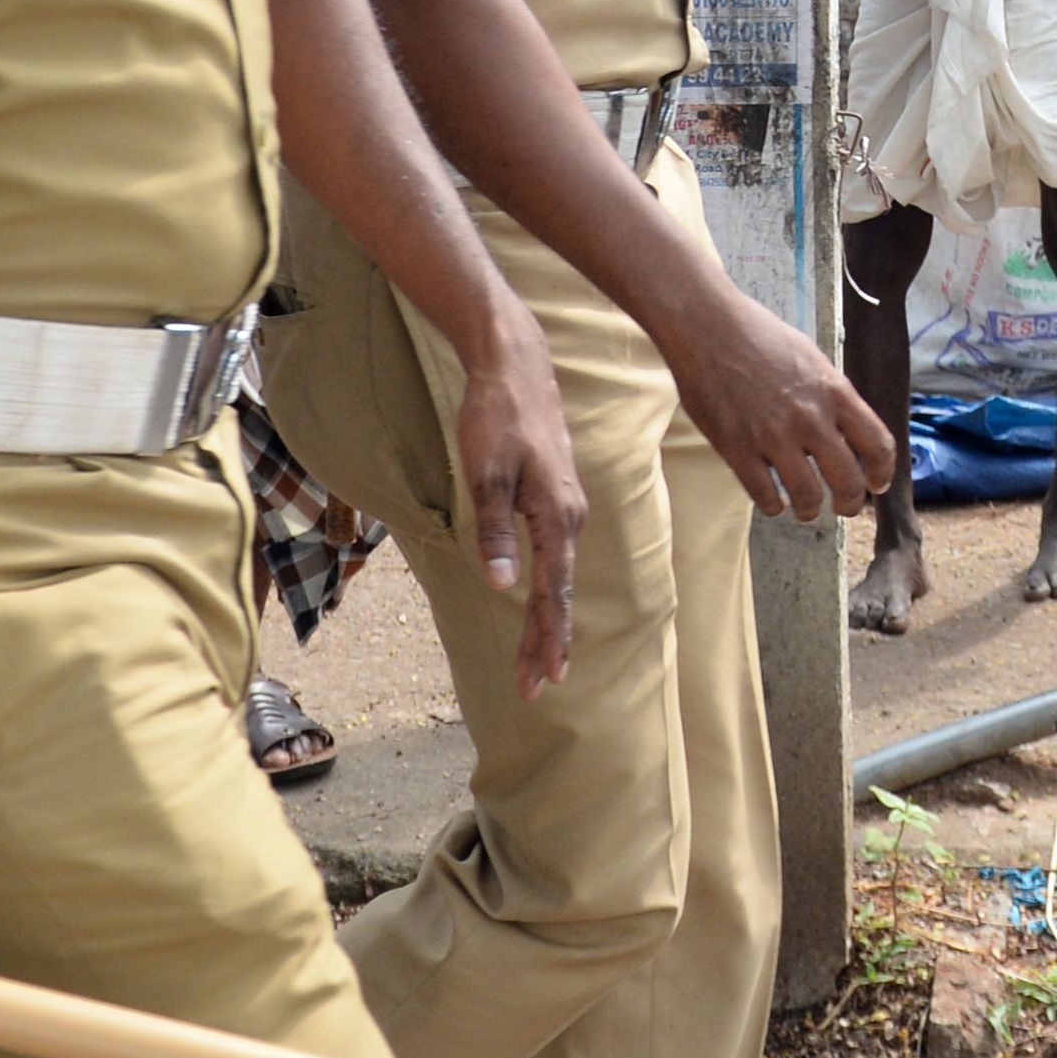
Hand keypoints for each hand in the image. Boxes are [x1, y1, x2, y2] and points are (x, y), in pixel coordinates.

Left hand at [448, 304, 590, 698]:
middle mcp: (570, 516)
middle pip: (560, 593)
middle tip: (535, 690)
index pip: (554, 593)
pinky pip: (556, 556)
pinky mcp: (557, 496)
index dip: (548, 639)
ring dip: (547, 619)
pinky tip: (541, 600)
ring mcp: (567, 506)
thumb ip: (494, 532)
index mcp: (557, 516)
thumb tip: (500, 586)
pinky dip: (549, 588)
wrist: (516, 367)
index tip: (545, 680)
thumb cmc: (497, 418)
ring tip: (535, 659)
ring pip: (558, 576)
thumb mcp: (486, 475)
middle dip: (547, 643)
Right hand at [667, 285, 893, 518]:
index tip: (877, 485)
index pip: (878, 445)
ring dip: (809, 509)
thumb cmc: (760, 337)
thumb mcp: (812, 360)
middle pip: (848, 481)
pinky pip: (764, 496)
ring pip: (807, 497)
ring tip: (804, 508)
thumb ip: (832, 396)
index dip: (883, 473)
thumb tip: (848, 432)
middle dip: (850, 503)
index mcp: (834, 391)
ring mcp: (772, 435)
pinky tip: (772, 501)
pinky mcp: (736, 448)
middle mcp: (810, 417)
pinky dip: (772, 506)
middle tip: (843, 508)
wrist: (707, 327)